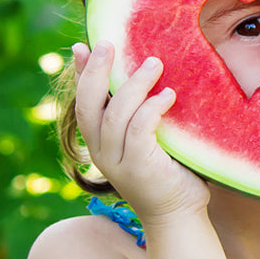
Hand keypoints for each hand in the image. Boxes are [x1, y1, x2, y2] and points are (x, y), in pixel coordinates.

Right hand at [73, 41, 210, 223]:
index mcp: (100, 144)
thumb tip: (148, 74)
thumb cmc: (170, 173)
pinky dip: (152, 108)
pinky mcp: (138, 167)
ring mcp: (117, 162)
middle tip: (110, 43)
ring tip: (154, 63)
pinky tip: (168, 95)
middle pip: (88, 104)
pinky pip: (139, 129)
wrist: (178, 215)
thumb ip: (140, 115)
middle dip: (97, 71)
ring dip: (135, 84)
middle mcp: (101, 153)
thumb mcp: (149, 139)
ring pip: (116, 114)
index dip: (81, 74)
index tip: (83, 47)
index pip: (83, 103)